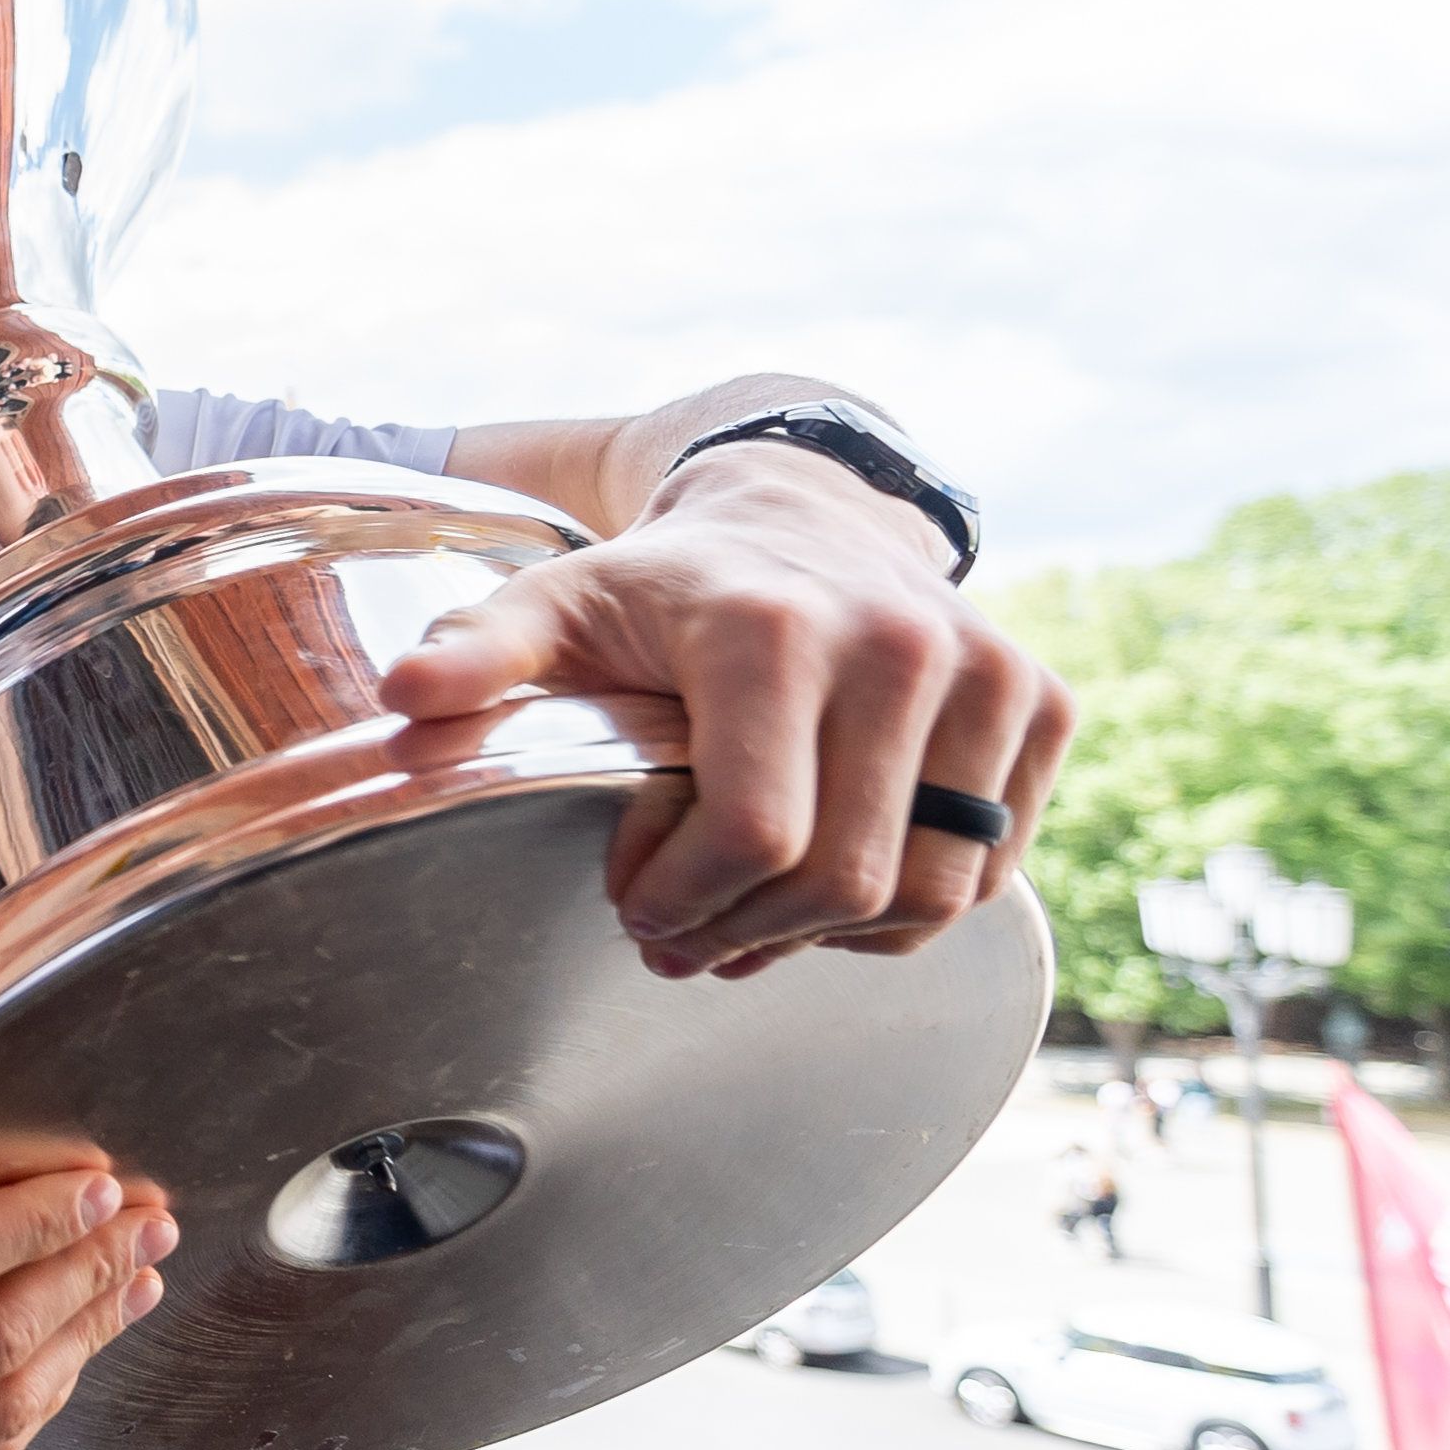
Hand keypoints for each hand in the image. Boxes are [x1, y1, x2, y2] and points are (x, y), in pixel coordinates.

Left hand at [380, 446, 1068, 980]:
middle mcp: (902, 641)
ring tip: (750, 910)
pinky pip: (985, 874)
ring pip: (925, 895)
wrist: (801, 514)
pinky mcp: (1043, 704)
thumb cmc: (665, 585)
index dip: (686, 897)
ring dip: (826, 936)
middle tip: (680, 931)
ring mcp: (990, 672)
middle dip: (745, 931)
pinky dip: (904, 909)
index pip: (756, 832)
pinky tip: (829, 874)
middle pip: (841, 879)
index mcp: (773, 627)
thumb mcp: (558, 604)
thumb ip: (482, 652)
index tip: (634, 895)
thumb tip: (407, 699)